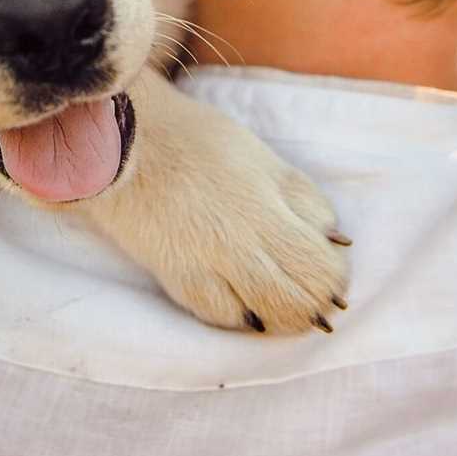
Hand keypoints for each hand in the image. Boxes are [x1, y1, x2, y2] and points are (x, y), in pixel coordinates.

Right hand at [83, 67, 349, 333]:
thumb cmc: (193, 138)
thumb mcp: (259, 155)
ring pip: (266, 317)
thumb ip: (298, 196)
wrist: (122, 142)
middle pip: (301, 299)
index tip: (328, 263)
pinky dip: (240, 314)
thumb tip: (333, 238)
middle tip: (310, 288)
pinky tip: (241, 300)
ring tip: (279, 298)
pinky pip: (221, 316)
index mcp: (267, 206)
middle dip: (315, 300)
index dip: (334, 273)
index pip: (323, 265)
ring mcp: (208, 265)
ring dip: (283, 315)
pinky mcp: (177, 278)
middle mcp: (242, 243)